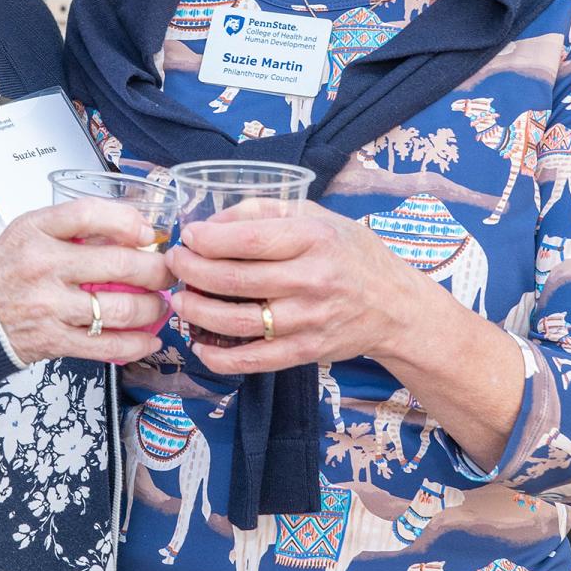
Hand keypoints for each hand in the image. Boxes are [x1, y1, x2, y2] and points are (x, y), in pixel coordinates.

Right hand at [0, 198, 170, 364]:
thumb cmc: (8, 268)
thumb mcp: (30, 231)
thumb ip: (74, 227)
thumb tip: (133, 230)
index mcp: (36, 230)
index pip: (89, 214)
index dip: (127, 221)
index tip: (148, 234)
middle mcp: (43, 265)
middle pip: (118, 264)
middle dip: (157, 271)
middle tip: (168, 273)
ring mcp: (49, 305)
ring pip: (120, 309)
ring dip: (153, 309)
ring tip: (160, 306)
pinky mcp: (53, 339)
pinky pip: (106, 345)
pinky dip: (136, 345)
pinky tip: (150, 340)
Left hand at [164, 201, 418, 374]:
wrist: (397, 307)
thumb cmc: (351, 253)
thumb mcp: (318, 216)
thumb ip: (264, 211)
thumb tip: (213, 220)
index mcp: (313, 239)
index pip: (247, 239)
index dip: (207, 239)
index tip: (188, 236)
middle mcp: (310, 280)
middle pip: (232, 279)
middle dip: (190, 271)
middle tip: (174, 264)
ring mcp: (307, 320)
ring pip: (235, 321)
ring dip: (195, 312)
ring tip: (179, 299)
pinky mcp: (305, 351)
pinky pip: (253, 359)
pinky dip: (219, 357)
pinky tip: (199, 345)